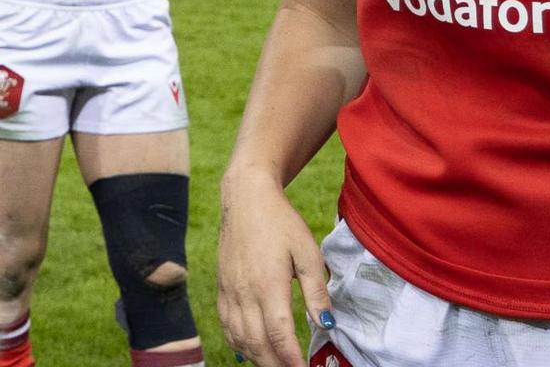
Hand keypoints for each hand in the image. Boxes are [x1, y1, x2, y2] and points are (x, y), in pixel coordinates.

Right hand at [216, 171, 330, 366]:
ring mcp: (229, 290)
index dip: (292, 360)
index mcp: (268, 284)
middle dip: (276, 365)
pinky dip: (238, 343)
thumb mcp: (307, 252)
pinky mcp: (222, 287)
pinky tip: (250, 351)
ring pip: (239, 338)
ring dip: (258, 358)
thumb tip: (327, 324)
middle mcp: (244, 292)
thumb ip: (317, 291)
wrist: (245, 199)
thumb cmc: (280, 222)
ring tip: (276, 364)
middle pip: (257, 343)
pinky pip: (226, 324)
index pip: (279, 334)